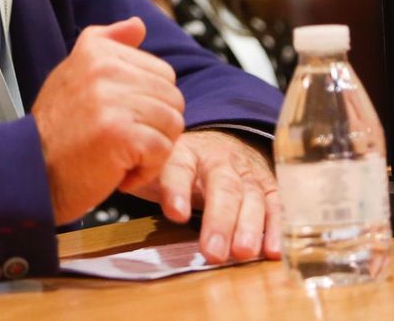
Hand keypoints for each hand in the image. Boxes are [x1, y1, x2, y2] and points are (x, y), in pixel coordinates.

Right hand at [31, 17, 185, 223]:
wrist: (30, 172)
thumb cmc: (55, 130)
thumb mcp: (74, 73)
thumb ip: (108, 44)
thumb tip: (138, 25)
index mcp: (97, 51)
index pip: (162, 72)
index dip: (149, 103)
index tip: (119, 118)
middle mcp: (104, 69)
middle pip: (173, 98)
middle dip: (155, 126)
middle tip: (121, 140)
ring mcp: (113, 100)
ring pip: (172, 124)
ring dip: (151, 150)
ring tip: (119, 154)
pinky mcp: (121, 133)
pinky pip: (162, 150)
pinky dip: (146, 170)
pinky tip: (119, 171)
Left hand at [132, 130, 280, 263]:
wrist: (219, 141)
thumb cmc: (180, 163)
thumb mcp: (156, 164)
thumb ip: (141, 175)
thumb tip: (117, 183)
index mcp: (185, 151)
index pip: (178, 167)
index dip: (177, 189)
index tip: (176, 213)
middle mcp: (218, 159)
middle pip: (222, 185)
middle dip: (219, 219)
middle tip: (214, 251)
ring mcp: (245, 171)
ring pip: (250, 196)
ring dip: (249, 226)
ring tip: (243, 252)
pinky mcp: (265, 186)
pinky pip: (274, 205)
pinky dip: (276, 227)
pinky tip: (273, 250)